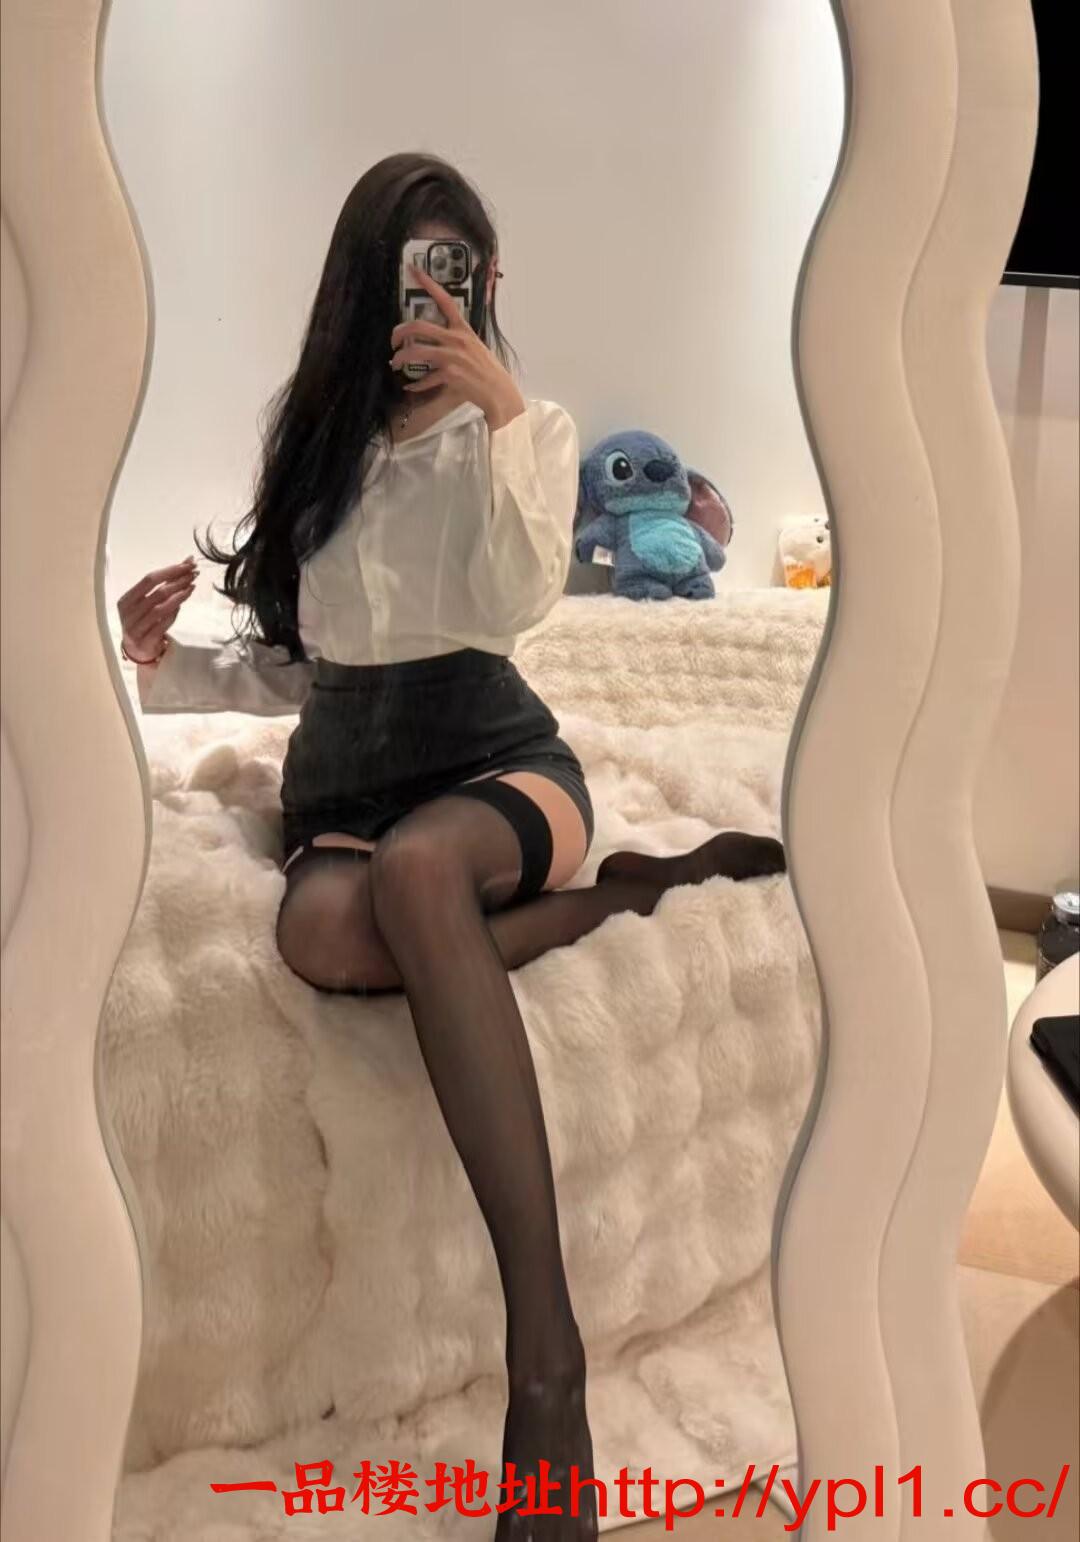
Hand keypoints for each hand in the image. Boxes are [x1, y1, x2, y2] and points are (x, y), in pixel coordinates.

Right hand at [117, 556, 196, 662]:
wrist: (137, 651)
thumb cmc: (144, 622)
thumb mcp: (146, 604)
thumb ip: (162, 586)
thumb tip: (185, 563)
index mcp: (126, 600)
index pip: (148, 580)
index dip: (170, 571)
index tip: (187, 564)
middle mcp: (128, 613)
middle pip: (156, 592)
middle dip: (177, 581)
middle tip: (194, 573)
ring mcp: (135, 628)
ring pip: (160, 608)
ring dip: (179, 595)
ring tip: (192, 586)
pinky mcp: (145, 641)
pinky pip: (162, 624)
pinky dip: (174, 613)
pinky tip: (182, 604)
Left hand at [389, 262, 524, 429]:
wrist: (499, 391)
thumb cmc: (486, 370)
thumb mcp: (473, 346)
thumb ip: (454, 338)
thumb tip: (435, 338)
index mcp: (462, 329)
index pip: (445, 300)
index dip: (428, 283)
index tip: (413, 270)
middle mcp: (456, 339)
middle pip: (419, 326)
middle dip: (399, 332)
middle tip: (393, 340)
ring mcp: (452, 357)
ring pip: (416, 351)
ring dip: (400, 357)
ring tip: (395, 363)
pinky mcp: (450, 374)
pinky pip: (425, 379)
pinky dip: (415, 385)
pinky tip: (410, 387)